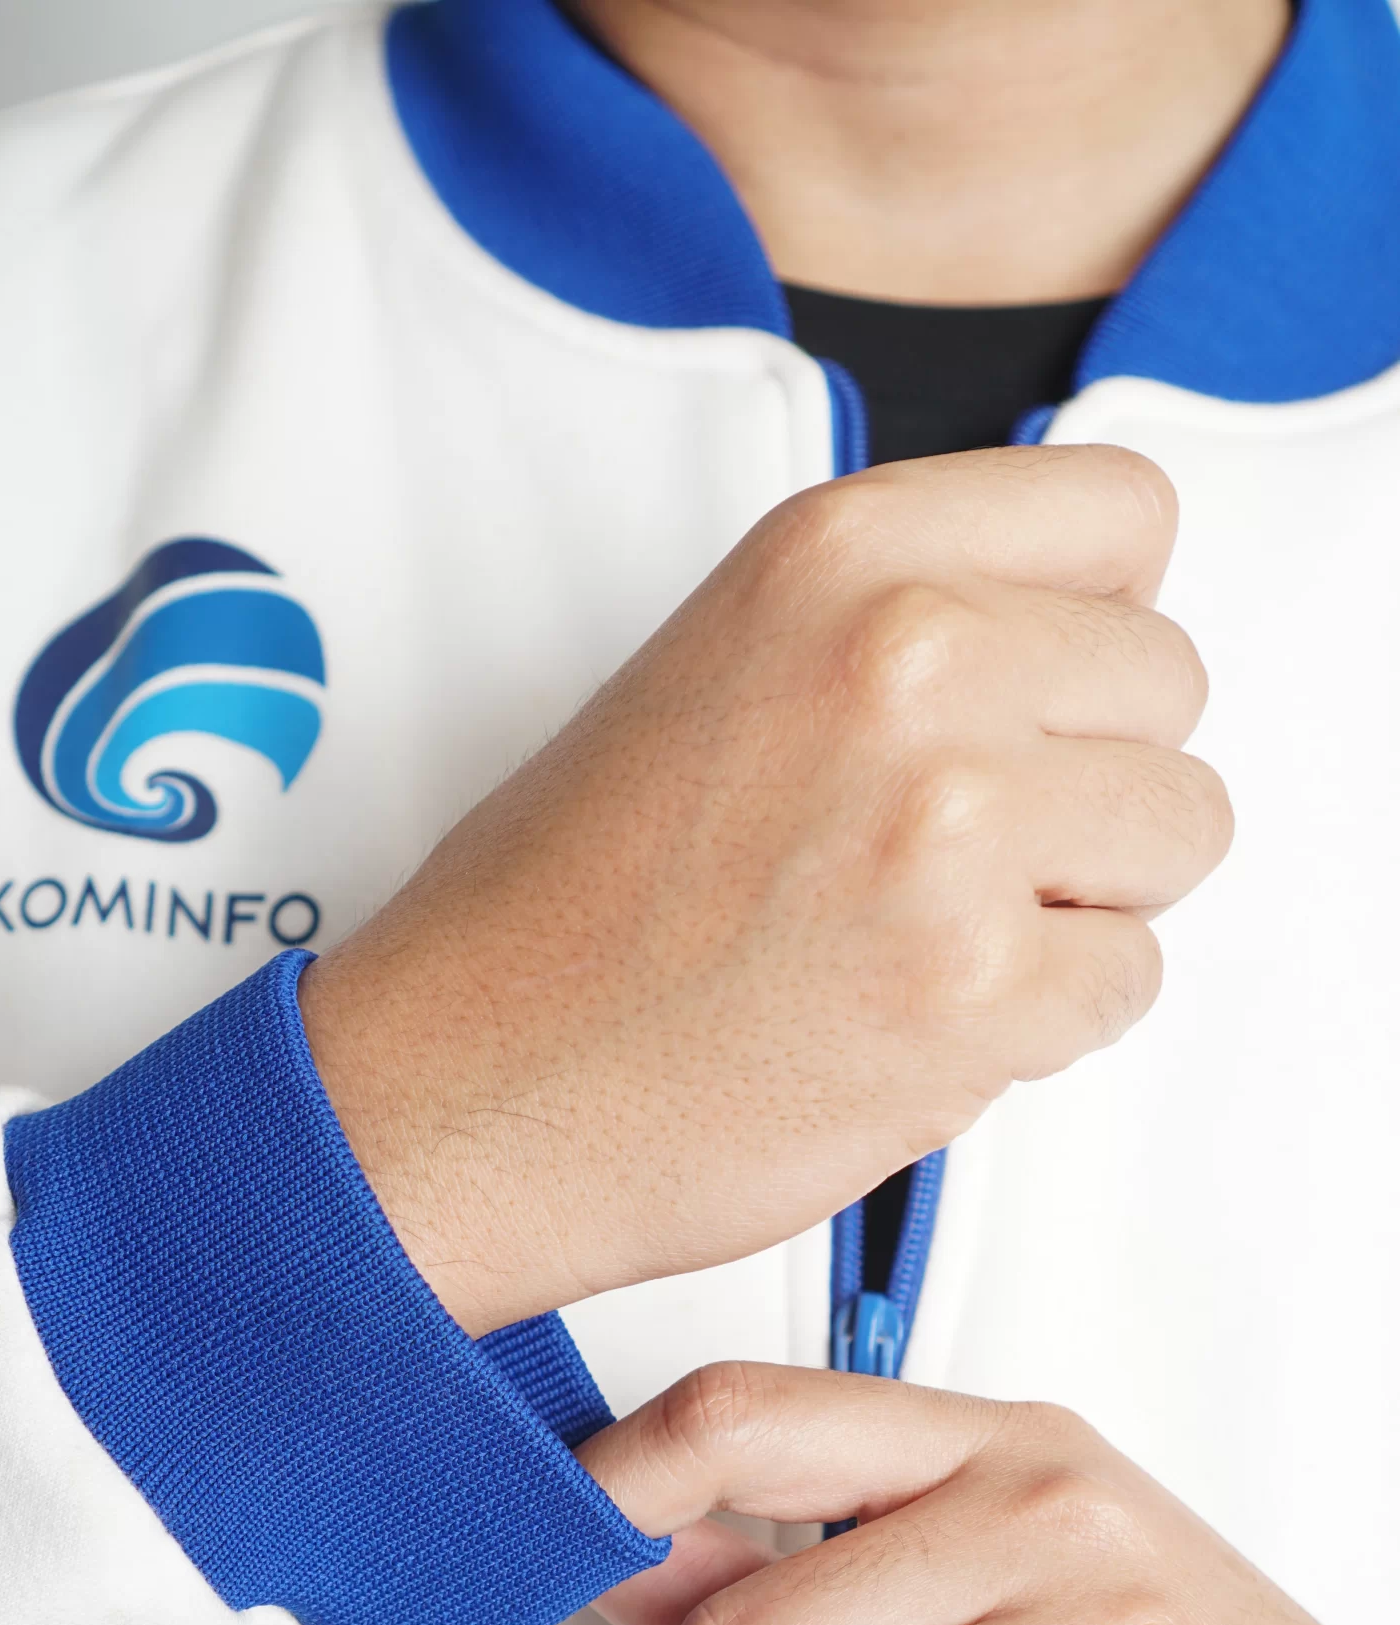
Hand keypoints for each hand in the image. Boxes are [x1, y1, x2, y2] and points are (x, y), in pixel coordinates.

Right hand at [302, 444, 1229, 1334]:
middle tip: (954, 857)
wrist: (465, 1091)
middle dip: (1089, 780)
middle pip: (1170, 683)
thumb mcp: (715, 668)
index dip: (1095, 622)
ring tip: (931, 938)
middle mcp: (908, 658)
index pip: (1126, 512)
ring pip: (1181, 832)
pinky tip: (911, 1022)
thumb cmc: (557, 916)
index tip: (1039, 692)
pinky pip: (1129, 981)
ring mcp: (950, 825)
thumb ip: (897, 622)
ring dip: (1087, 901)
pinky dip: (1045, 1023)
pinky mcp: (976, 989)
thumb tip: (1073, 646)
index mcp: (836, 554)